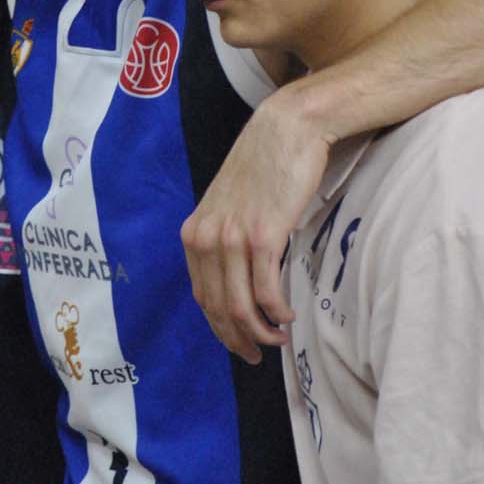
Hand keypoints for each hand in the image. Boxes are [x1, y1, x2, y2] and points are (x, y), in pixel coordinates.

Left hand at [181, 83, 330, 362]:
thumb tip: (237, 275)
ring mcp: (233, 238)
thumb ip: (226, 237)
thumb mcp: (230, 203)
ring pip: (240, 307)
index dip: (219, 327)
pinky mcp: (263, 236)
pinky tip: (288, 316)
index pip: (201, 296)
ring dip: (261, 332)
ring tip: (278, 338)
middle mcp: (206, 238)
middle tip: (258, 355)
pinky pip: (266, 292)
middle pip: (217, 308)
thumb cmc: (264, 164)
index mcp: (194, 233)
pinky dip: (277, 312)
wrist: (286, 129)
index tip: (238, 341)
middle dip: (237, 339)